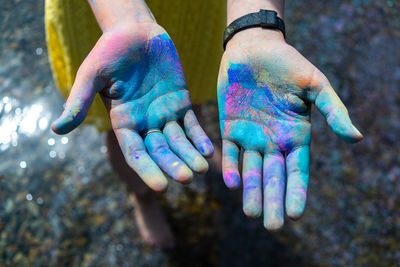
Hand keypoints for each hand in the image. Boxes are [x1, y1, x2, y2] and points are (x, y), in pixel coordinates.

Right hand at [52, 23, 213, 191]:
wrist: (135, 31)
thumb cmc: (110, 50)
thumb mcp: (92, 74)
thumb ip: (79, 101)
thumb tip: (56, 130)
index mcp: (123, 122)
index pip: (135, 153)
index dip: (147, 169)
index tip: (161, 186)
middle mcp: (145, 123)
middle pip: (160, 151)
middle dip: (173, 165)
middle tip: (187, 178)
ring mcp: (164, 114)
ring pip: (179, 141)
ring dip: (190, 155)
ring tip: (202, 169)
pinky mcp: (180, 102)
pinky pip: (191, 124)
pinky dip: (199, 137)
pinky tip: (208, 149)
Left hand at [218, 29, 362, 229]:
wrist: (253, 48)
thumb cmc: (287, 63)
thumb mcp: (315, 84)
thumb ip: (333, 110)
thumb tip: (356, 138)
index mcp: (295, 135)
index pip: (297, 170)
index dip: (296, 191)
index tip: (295, 214)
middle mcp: (272, 141)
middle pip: (274, 177)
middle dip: (273, 200)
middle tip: (273, 226)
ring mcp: (250, 136)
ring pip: (251, 170)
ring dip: (251, 191)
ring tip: (252, 213)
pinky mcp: (229, 127)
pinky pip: (229, 152)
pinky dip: (229, 166)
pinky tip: (230, 183)